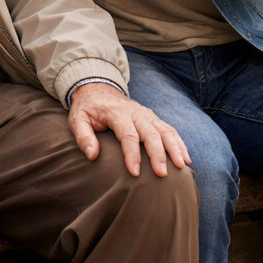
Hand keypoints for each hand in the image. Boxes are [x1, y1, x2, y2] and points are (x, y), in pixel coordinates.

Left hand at [67, 82, 189, 177]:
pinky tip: (185, 158)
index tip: (135, 173)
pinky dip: (179, 143)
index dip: (132, 155)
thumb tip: (93, 156)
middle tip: (162, 174)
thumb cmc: (88, 108)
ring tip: (181, 166)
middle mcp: (136, 113)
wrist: (99, 88)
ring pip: (165, 131)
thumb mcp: (77, 119)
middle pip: (151, 134)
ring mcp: (147, 115)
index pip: (128, 135)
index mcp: (117, 113)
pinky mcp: (153, 118)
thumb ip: (83, 137)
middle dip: (158, 155)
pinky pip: (169, 130)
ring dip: (175, 148)